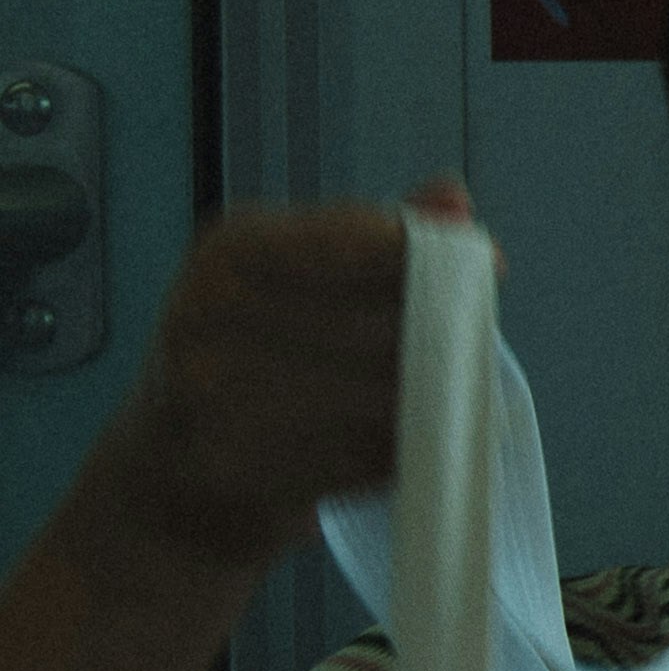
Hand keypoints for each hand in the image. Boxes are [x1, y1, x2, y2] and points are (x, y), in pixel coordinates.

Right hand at [68, 192, 453, 591]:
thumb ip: (378, 240)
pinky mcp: (229, 462)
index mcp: (233, 250)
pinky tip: (398, 450)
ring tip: (443, 408)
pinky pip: (355, 459)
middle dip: (445, 346)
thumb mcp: (305, 283)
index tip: (495, 265)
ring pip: (377, 397)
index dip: (433, 255)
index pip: (354, 237)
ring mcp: (208, 389)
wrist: (170, 475)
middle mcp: (208, 310)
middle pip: (380, 324)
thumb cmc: (261, 362)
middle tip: (475, 362)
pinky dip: (392, 458)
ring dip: (430, 407)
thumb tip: (453, 195)